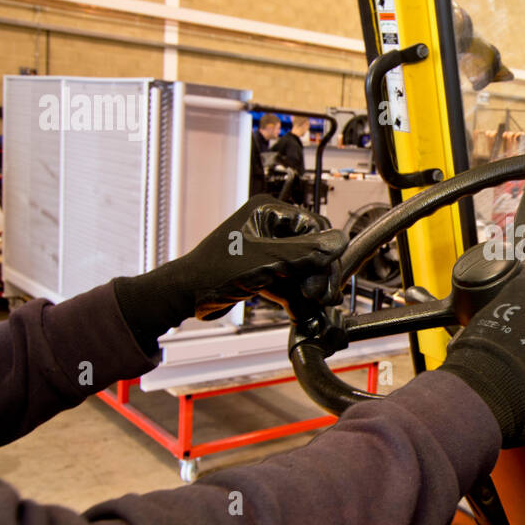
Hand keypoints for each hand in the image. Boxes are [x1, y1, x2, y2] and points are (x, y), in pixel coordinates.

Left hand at [114, 195, 346, 351]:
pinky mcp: (262, 270)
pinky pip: (288, 281)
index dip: (324, 256)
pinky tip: (301, 313)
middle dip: (318, 276)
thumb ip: (306, 252)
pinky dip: (295, 297)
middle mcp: (269, 226)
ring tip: (314, 309)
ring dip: (309, 291)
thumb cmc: (213, 271)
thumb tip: (340, 242)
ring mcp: (266, 249)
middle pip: (311, 250)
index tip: (327, 280)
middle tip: (323, 298)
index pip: (314, 228)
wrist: (184, 296)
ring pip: (301, 269)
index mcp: (269, 211)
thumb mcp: (266, 261)